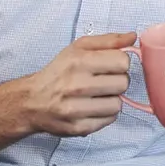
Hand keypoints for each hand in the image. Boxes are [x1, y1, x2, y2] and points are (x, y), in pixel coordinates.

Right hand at [21, 32, 136, 136]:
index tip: (110, 65)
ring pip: (118, 104)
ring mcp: (76, 109)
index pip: (123, 62)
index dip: (120, 63)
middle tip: (103, 81)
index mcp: (79, 62)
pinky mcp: (78, 128)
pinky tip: (93, 107)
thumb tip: (133, 37)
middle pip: (123, 83)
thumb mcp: (79, 48)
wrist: (31, 101)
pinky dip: (105, 113)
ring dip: (112, 99)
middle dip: (117, 81)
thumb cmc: (59, 72)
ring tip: (98, 95)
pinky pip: (110, 119)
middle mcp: (76, 86)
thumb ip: (109, 40)